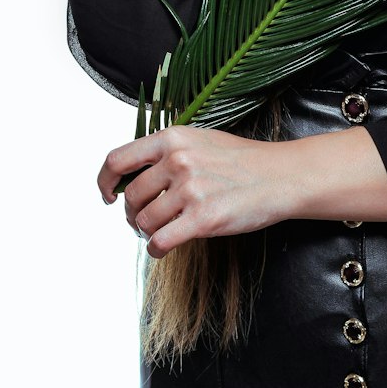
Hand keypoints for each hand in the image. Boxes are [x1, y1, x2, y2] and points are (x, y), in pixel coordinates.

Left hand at [98, 127, 288, 256]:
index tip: (108, 195)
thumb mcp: (201, 139)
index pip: (117, 160)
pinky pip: (160, 241)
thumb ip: (167, 152)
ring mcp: (190, 189)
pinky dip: (156, 249)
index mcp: (173, 137)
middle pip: (130, 196)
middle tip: (142, 221)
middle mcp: (177, 160)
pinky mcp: (203, 218)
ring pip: (144, 221)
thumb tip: (134, 174)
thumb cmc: (243, 160)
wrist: (281, 176)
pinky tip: (163, 248)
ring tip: (160, 232)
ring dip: (146, 232)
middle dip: (131, 214)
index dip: (105, 181)